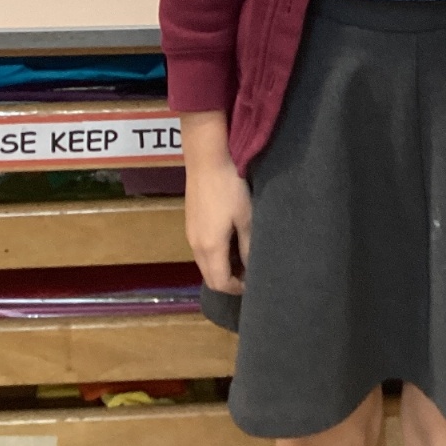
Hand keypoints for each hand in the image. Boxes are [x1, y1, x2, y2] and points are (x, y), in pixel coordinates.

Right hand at [181, 112, 250, 293]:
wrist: (207, 157)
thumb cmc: (230, 187)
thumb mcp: (246, 217)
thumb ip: (248, 246)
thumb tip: (252, 267)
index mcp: (210, 248)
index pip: (220, 283)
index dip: (237, 288)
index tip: (254, 282)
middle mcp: (195, 245)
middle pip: (210, 276)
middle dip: (229, 280)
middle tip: (250, 272)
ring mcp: (190, 232)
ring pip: (204, 262)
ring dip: (222, 266)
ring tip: (243, 255)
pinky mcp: (190, 221)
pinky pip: (202, 248)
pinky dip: (216, 253)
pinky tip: (230, 238)